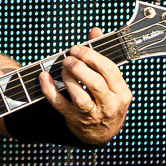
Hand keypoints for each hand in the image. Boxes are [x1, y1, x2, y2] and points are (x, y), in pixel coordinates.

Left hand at [40, 28, 133, 144]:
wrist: (101, 134)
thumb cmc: (106, 101)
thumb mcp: (112, 82)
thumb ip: (102, 56)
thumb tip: (95, 31)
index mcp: (121, 93)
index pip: (109, 70)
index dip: (92, 56)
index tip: (78, 48)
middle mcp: (109, 105)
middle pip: (95, 83)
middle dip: (79, 66)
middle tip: (68, 57)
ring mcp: (91, 115)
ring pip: (79, 97)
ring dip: (68, 78)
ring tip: (62, 67)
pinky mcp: (74, 120)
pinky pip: (60, 104)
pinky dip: (49, 90)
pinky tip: (44, 77)